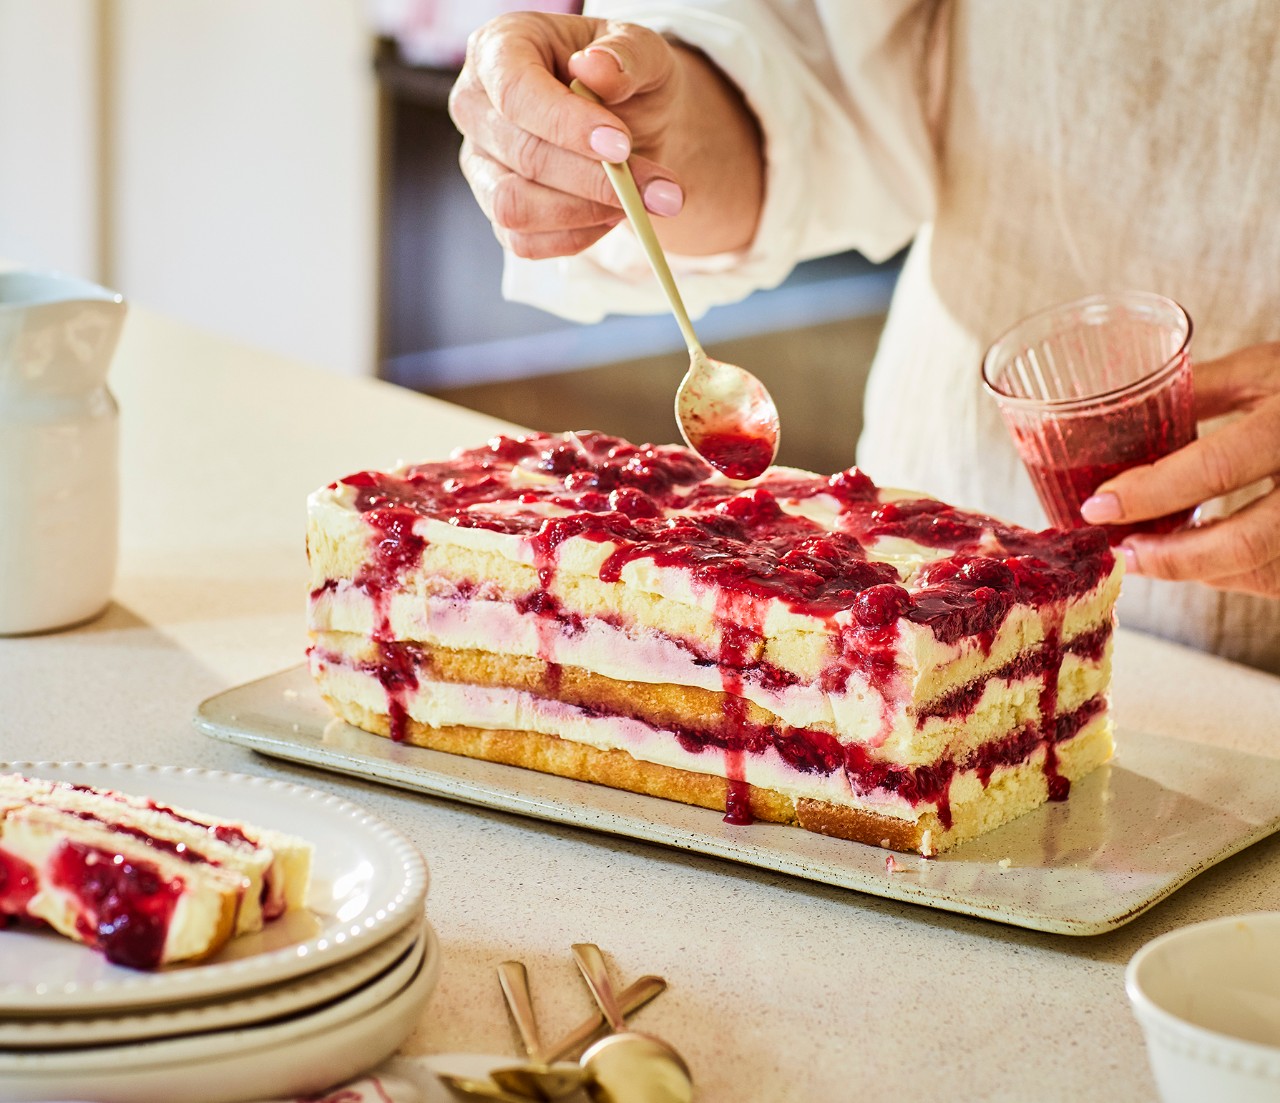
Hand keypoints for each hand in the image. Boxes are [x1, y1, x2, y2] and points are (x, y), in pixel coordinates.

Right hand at [447, 12, 762, 259]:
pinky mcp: (495, 210)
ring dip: (585, 214)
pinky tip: (611, 216)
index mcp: (499, 50)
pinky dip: (577, 237)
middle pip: (522, 156)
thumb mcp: (643, 52)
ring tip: (636, 202)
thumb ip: (627, 54)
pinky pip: (525, 242)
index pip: (516, 92)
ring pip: (515, 208)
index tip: (621, 145)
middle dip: (596, 180)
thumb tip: (596, 67)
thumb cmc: (625, 79)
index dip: (566, 124)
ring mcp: (480, 164)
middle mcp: (475, 107)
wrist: (626, 122)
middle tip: (661, 190)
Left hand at [1080, 342, 1279, 597]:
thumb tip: (1115, 414)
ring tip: (1151, 553)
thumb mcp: (1267, 368)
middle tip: (1123, 553)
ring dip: (1200, 571)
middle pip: (1245, 543)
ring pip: (1263, 570)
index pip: (1216, 468)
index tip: (1097, 507)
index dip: (1150, 494)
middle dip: (1173, 558)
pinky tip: (1203, 557)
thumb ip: (1199, 389)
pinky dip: (1235, 574)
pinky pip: (1279, 577)